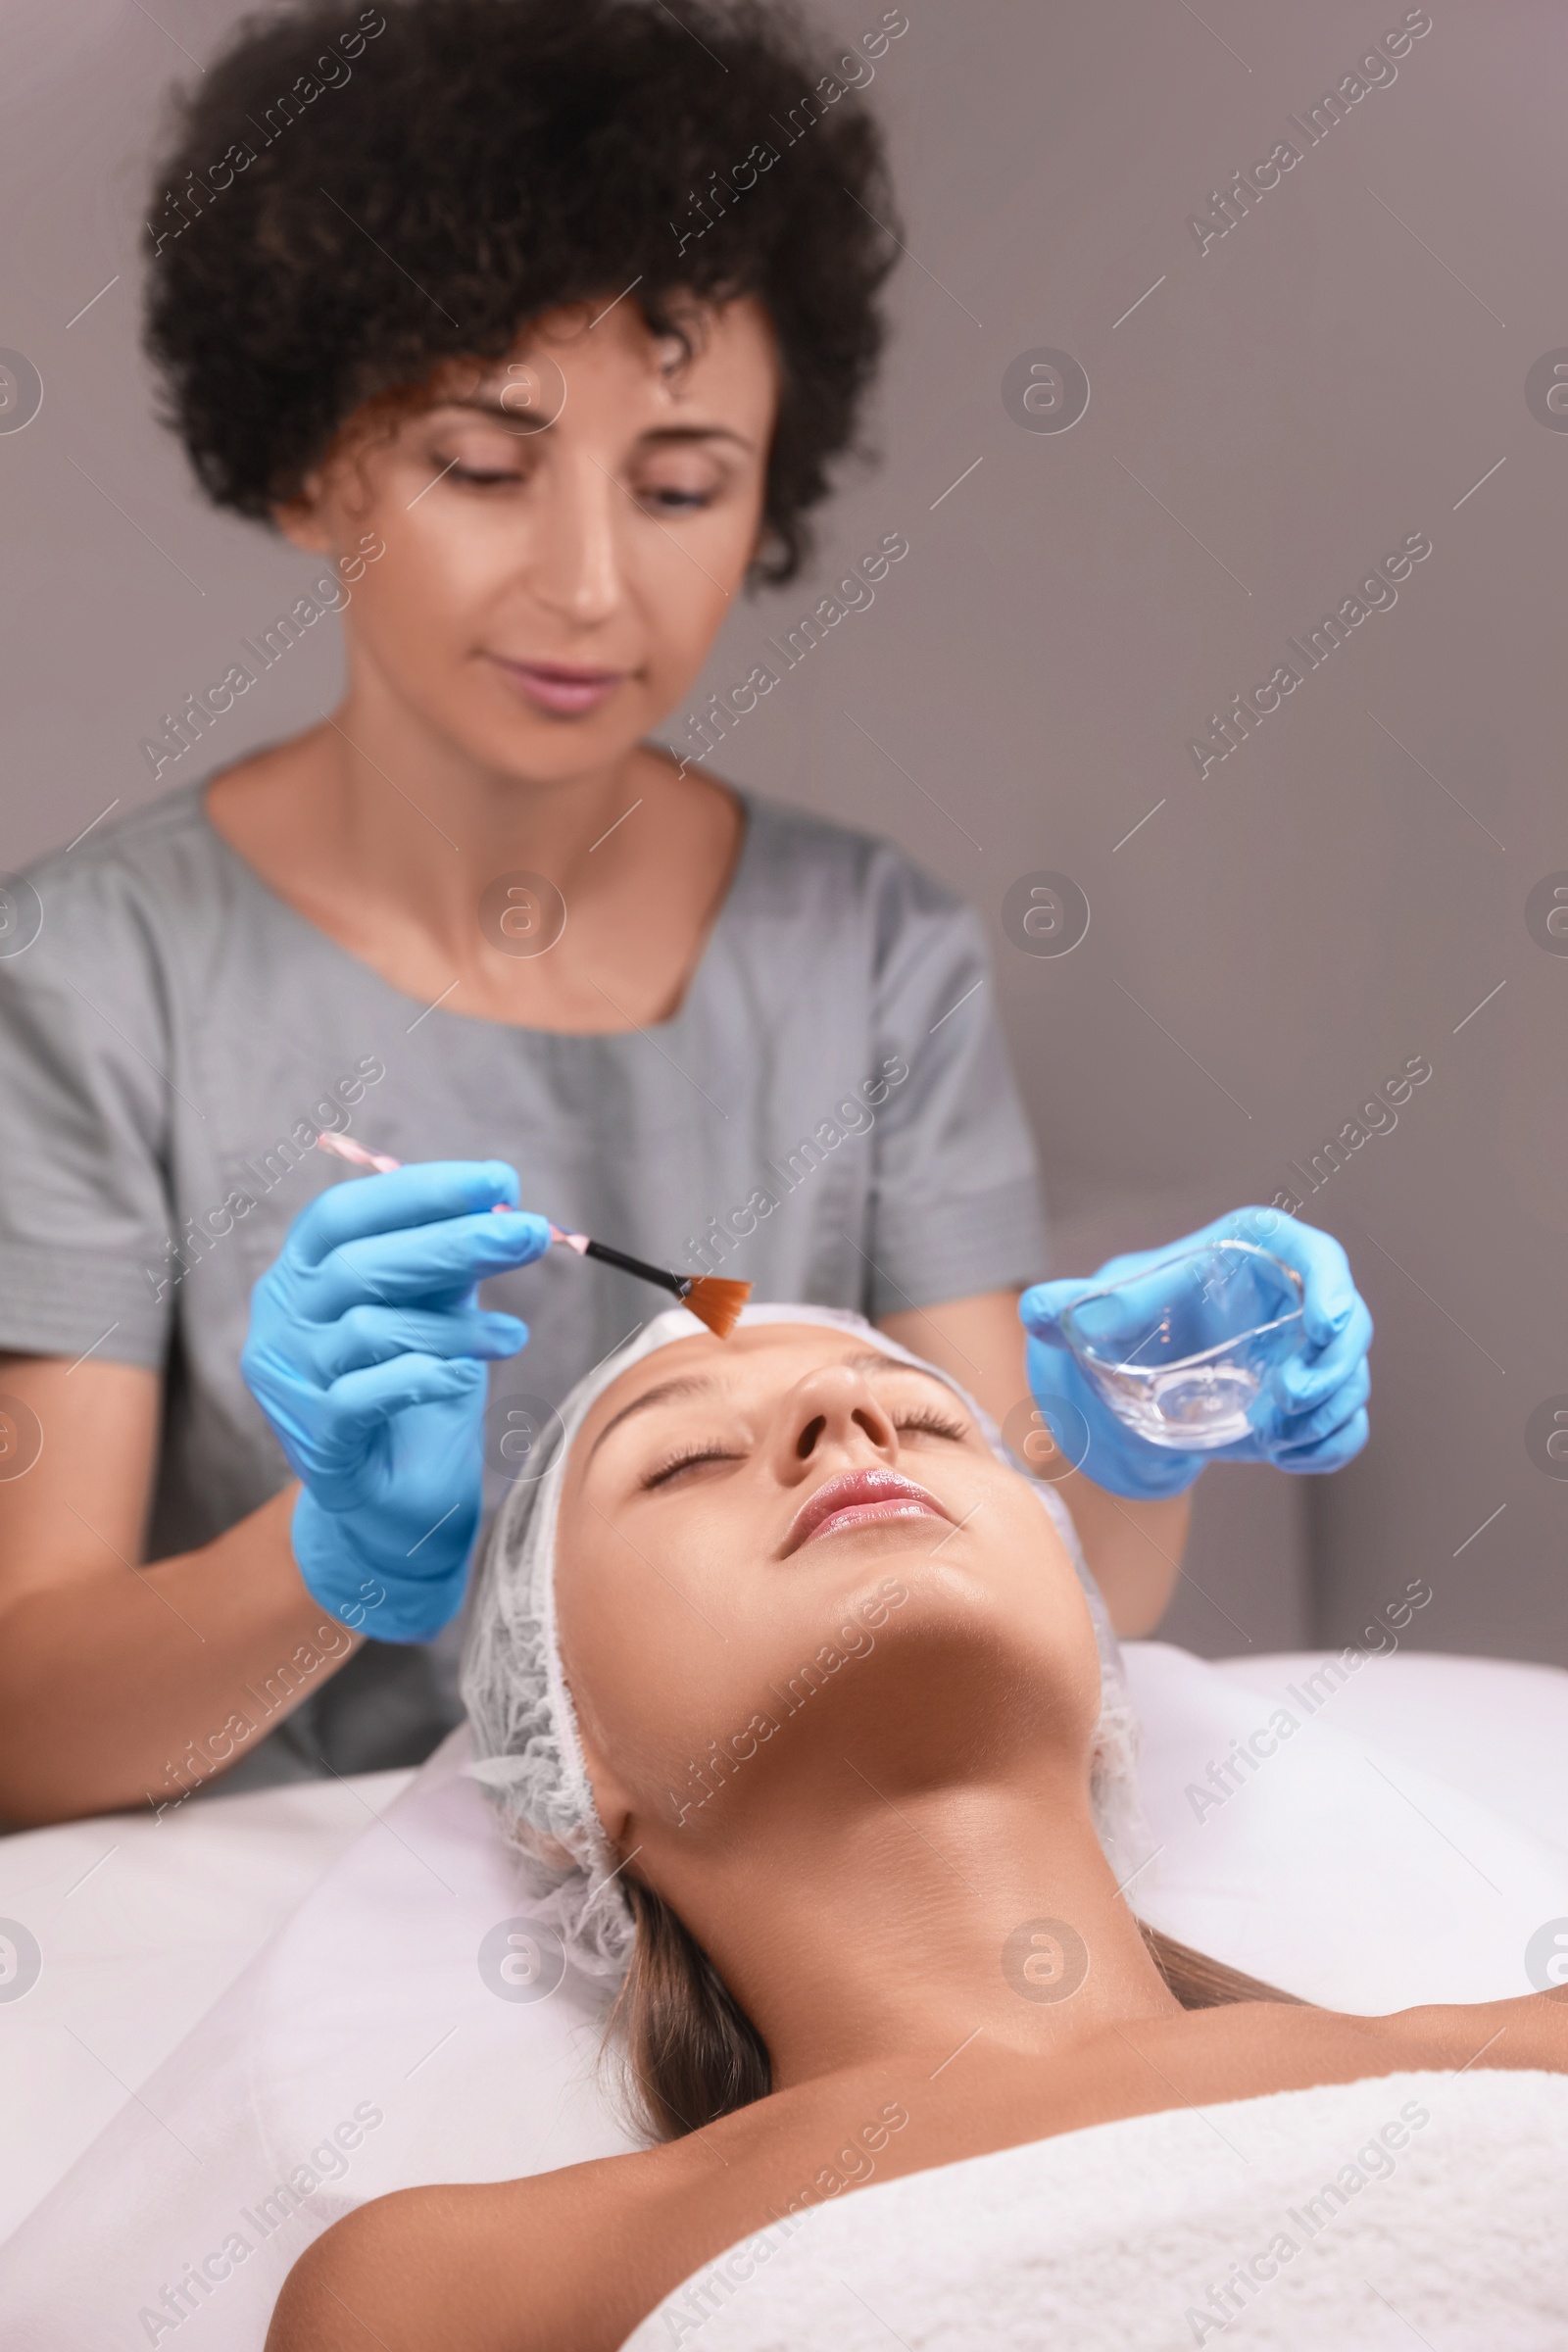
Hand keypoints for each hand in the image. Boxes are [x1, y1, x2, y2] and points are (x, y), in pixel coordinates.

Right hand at [241, 1161, 549, 1641]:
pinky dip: (425, 1377)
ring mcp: (288, 1383)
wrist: (397, 1504)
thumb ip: (448, 1261)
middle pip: (360, 1265)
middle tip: (530, 1234)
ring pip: (369, 1329)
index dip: (420, 1191)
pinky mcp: (315, 1441)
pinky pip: (367, 1395)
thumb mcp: (432, 1312)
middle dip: (455, 1243)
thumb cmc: (416, 1393)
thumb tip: (502, 1201)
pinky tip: (465, 1378)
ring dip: (454, 1326)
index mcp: (299, 1274)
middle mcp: (280, 1321)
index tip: (499, 1181)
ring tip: (511, 1338)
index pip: (343, 1214)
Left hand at [1018, 1206, 1372, 1501]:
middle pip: (1349, 1324)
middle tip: (1284, 1401)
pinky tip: (1285, 1458)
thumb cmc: (1129, 1317)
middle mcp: (1294, 1298)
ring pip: (1350, 1379)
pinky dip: (1328, 1446)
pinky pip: (1347, 1424)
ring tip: (1267, 1435)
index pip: (1314, 1255)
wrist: (1139, 1364)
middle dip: (1331, 1368)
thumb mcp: (1100, 1311)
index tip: (1328, 1324)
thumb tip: (1035, 1310)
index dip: (1334, 1284)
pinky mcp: (1309, 1399)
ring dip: (1324, 1414)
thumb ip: (1069, 1307)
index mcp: (1253, 1255)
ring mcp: (1308, 1352)